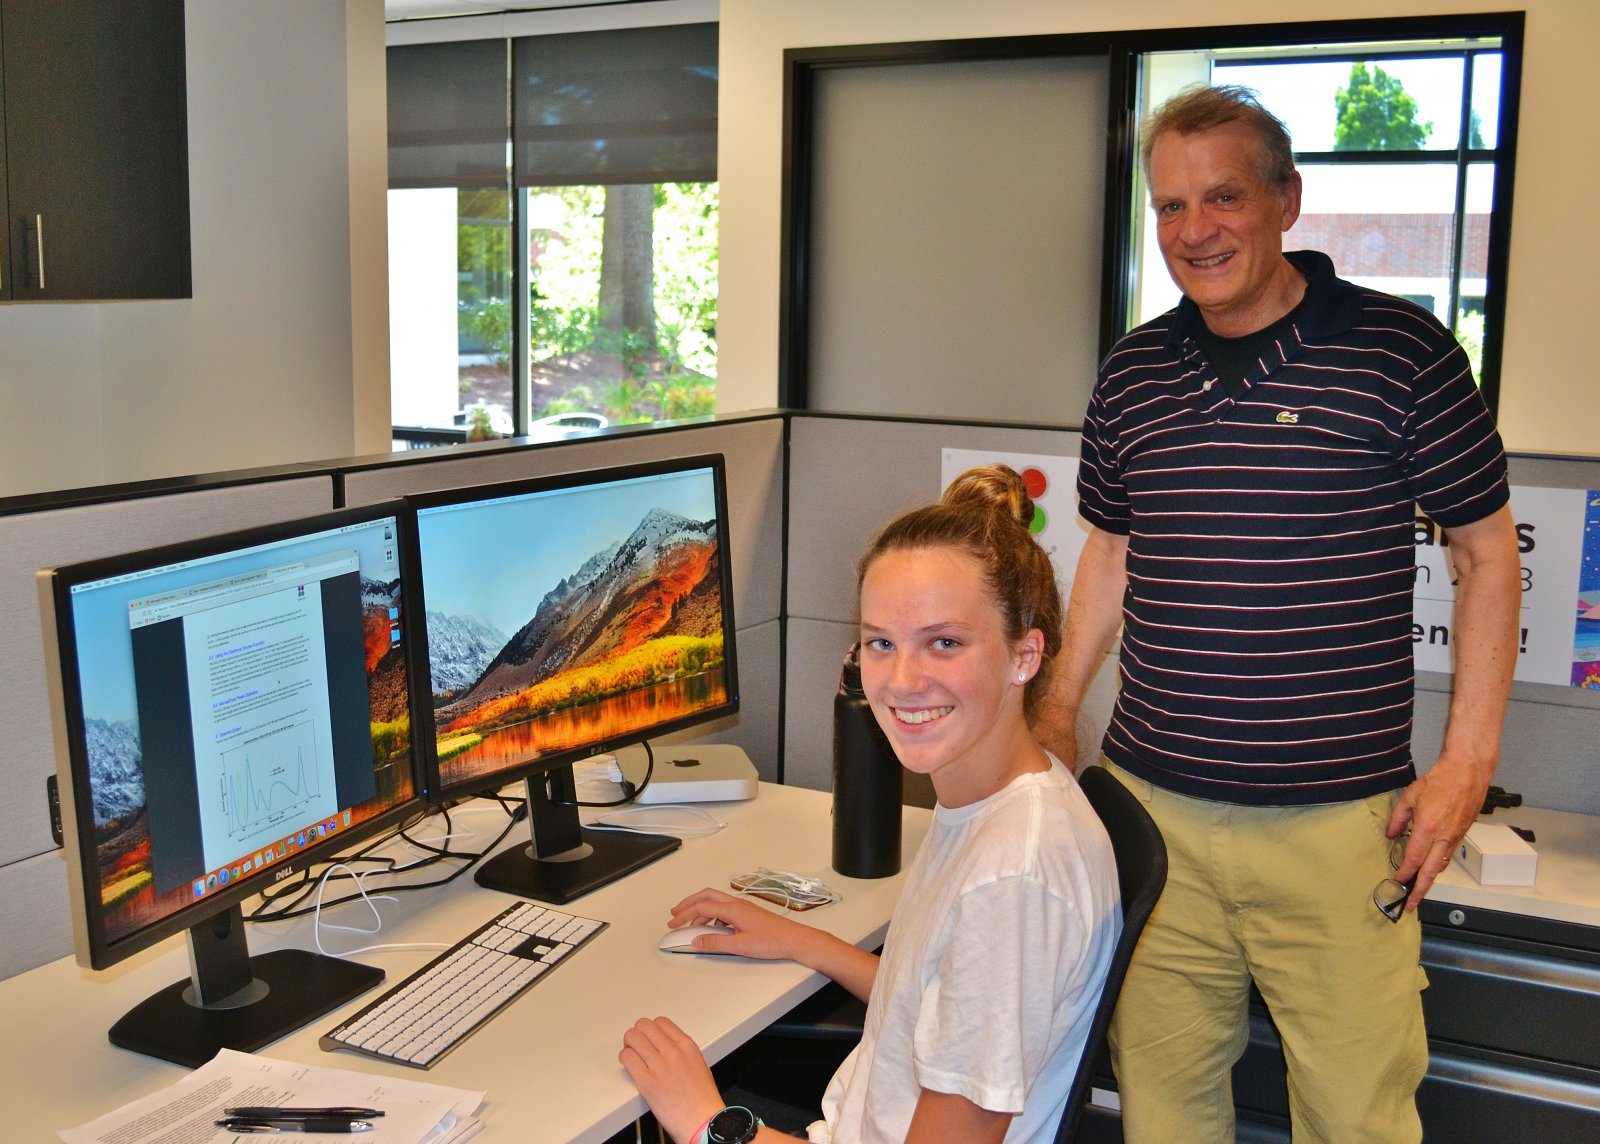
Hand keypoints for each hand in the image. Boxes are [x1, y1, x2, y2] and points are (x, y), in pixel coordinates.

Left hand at [618, 1015, 722, 1143]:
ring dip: (629, 1045)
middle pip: (644, 1025)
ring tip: (632, 1055)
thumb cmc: (703, 1100)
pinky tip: (630, 1066)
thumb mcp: (699, 1065)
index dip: (651, 1029)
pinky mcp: (646, 1082)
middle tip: (636, 1045)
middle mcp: (673, 1051)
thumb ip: (682, 1052)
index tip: (648, 1037)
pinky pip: (627, 1058)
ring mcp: (659, 1065)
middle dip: (638, 1034)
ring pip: (632, 1038)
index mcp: (687, 1046)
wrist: (702, 1122)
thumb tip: (665, 1047)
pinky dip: (625, 1060)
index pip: (660, 1022)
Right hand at [666, 887, 808, 959]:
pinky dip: (711, 915)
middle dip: (688, 904)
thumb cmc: (773, 941)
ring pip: (714, 901)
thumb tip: (696, 941)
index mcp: (733, 909)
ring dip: (699, 908)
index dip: (684, 914)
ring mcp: (742, 907)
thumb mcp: (740, 946)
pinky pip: (723, 909)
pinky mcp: (747, 913)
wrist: (795, 939)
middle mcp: (736, 904)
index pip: (701, 906)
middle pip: (706, 896)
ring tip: (689, 921)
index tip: (673, 924)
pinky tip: (711, 928)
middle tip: (674, 914)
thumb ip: (715, 943)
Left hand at [1387, 750, 1493, 909]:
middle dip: (1419, 890)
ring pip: (1441, 866)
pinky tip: (1430, 866)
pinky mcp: (1463, 834)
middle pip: (1430, 872)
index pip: (1413, 859)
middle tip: (1410, 904)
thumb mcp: (1410, 796)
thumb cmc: (1439, 781)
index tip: (1396, 883)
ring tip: (1418, 888)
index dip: (1404, 874)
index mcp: (1428, 829)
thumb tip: (1391, 835)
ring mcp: (1455, 838)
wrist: (1468, 773)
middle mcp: (1443, 838)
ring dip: (1429, 879)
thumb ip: (1398, 818)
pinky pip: (1448, 855)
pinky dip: (1438, 865)